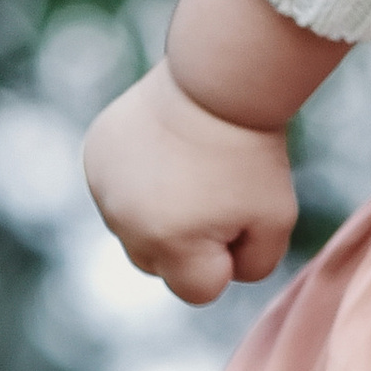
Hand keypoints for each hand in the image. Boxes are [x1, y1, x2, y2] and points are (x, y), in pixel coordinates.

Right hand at [83, 62, 298, 305]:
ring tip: (190, 168)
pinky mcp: (94, 159)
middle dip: (190, 242)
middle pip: (160, 264)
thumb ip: (252, 267)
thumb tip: (217, 273)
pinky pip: (117, 192)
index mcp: (169, 245)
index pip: (199, 291)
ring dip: (161, 212)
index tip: (238, 215)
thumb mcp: (276, 222)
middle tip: (215, 191)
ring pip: (135, 229)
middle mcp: (124, 224)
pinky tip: (165, 149)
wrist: (218, 80)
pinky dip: (139, 180)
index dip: (227, 258)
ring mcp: (103, 189)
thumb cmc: (253, 155)